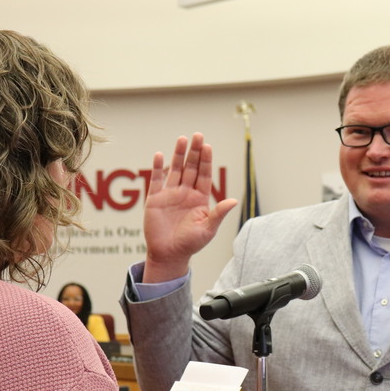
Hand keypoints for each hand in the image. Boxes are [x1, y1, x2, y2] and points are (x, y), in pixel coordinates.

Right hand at [142, 133, 237, 282]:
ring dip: (178, 155)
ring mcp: (170, 194)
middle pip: (191, 168)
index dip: (206, 161)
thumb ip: (218, 213)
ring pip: (175, 170)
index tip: (207, 146)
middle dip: (194, 152)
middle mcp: (186, 193)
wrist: (169, 254)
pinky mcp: (155, 199)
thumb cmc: (190, 243)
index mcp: (200, 199)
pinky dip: (157, 168)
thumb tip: (234, 201)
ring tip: (182, 139)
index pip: (204, 175)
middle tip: (197, 135)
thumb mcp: (208, 229)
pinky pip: (156, 180)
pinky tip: (159, 155)